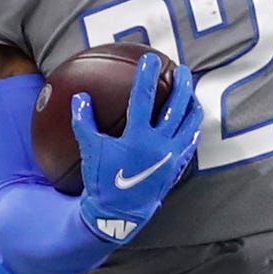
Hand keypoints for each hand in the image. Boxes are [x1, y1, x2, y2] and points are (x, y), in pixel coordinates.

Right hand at [71, 52, 204, 242]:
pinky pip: (190, 142)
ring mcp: (172, 156)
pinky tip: (192, 121)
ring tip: (191, 92)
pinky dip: (193, 128)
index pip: (145, 97)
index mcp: (138, 137)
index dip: (148, 76)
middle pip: (178, 107)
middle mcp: (160, 145)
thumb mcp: (90, 150)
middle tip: (182, 69)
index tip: (151, 59)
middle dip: (182, 85)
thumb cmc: (102, 182)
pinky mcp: (177, 167)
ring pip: (190, 124)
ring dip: (192, 104)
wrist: (119, 214)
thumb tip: (79, 97)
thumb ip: (83, 122)